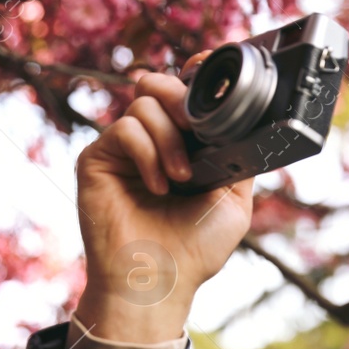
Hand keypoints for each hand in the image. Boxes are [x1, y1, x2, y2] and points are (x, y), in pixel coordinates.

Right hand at [72, 50, 255, 343]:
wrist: (159, 283)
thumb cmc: (195, 250)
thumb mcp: (235, 199)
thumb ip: (240, 156)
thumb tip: (250, 119)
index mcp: (186, 146)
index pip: (186, 93)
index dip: (198, 74)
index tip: (211, 65)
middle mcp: (154, 142)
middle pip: (162, 85)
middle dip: (183, 98)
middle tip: (196, 129)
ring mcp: (124, 149)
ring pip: (145, 103)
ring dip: (170, 138)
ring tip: (180, 179)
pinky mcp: (98, 158)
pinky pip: (124, 128)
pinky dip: (147, 152)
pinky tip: (158, 185)